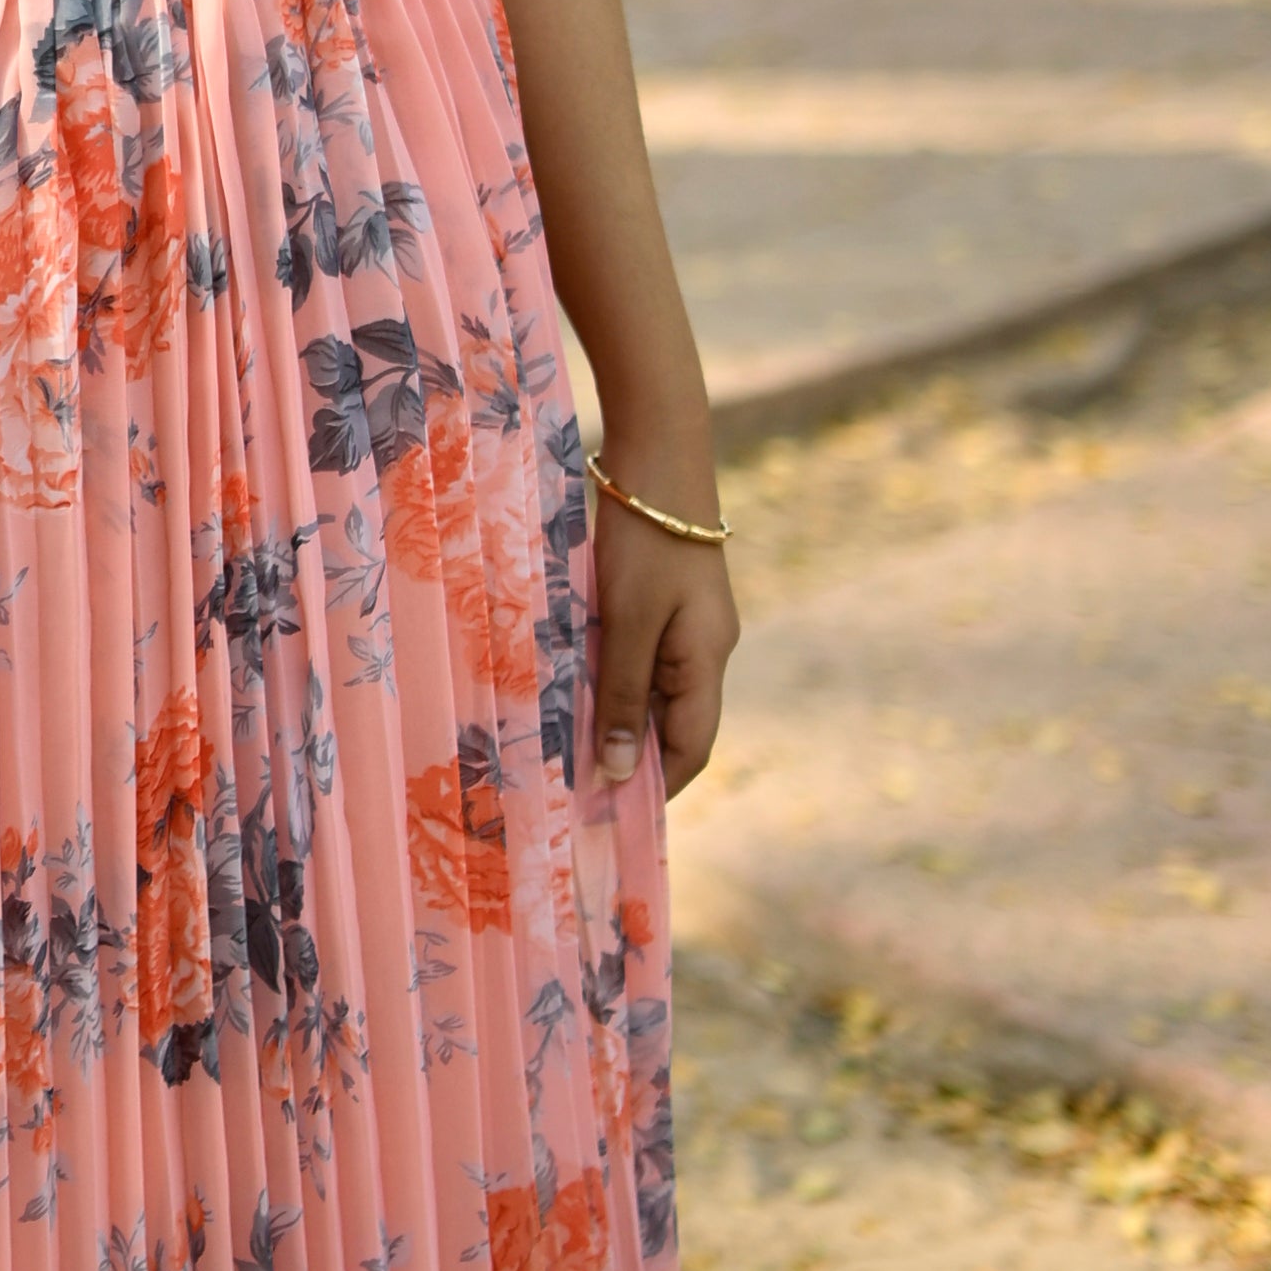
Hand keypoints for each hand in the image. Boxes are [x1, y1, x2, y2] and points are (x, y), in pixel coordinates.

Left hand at [593, 498, 735, 798]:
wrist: (658, 455)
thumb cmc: (644, 541)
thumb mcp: (629, 623)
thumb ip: (624, 697)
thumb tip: (621, 774)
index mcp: (707, 660)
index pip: (690, 748)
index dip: (655, 786)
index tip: (607, 815)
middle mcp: (705, 649)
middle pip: (672, 723)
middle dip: (628, 756)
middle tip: (571, 784)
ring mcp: (688, 624)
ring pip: (652, 690)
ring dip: (614, 716)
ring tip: (563, 742)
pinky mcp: (665, 600)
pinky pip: (640, 656)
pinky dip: (610, 678)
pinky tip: (572, 683)